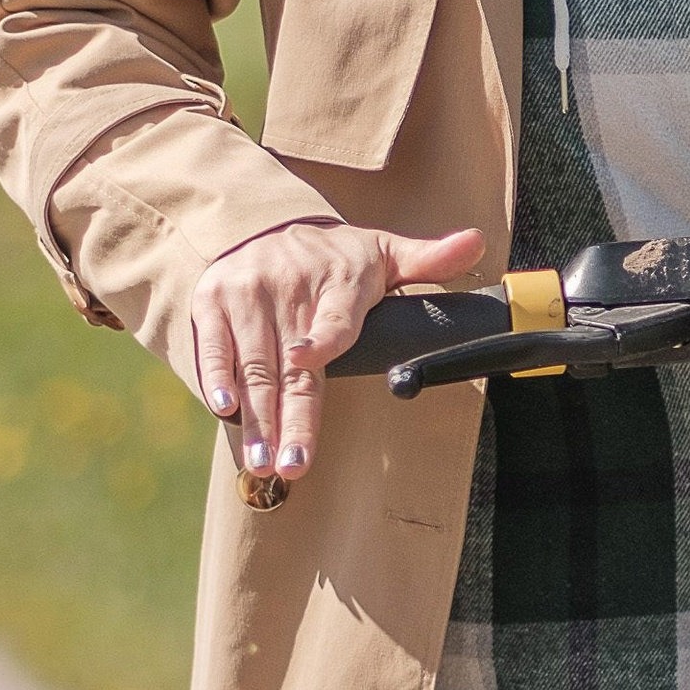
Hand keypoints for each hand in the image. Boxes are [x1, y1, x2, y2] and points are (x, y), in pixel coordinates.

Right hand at [190, 217, 483, 480]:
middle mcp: (290, 285)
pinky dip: (218, 378)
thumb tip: (475, 242)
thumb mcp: (386, 253)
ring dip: (257, 417)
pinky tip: (225, 410)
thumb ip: (429, 259)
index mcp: (340, 280)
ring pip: (256, 365)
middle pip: (292, 364)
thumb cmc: (337, 256)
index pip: (335, 319)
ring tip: (263, 460)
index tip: (308, 360)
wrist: (267, 223)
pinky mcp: (214, 301)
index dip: (323, 340)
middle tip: (293, 466)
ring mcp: (249, 293)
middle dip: (291, 418)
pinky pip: (215, 346)